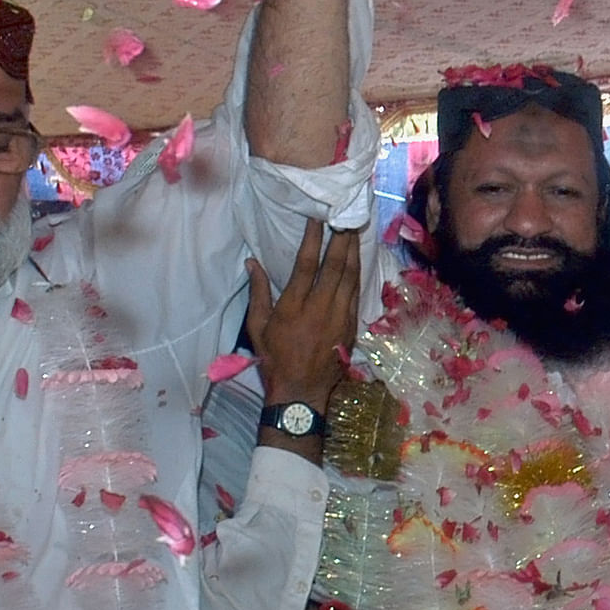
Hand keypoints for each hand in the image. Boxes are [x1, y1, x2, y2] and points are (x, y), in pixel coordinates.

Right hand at [245, 219, 362, 412]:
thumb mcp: (258, 327)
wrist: (301, 392)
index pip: (306, 264)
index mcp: (294, 307)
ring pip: (350, 278)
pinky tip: (357, 261)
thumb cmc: (275, 359)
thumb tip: (252, 262)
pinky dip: (358, 274)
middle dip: (340, 239)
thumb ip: (258, 292)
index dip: (312, 239)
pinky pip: (356, 293)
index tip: (317, 219)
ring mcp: (339, 317)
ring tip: (354, 231)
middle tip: (345, 217)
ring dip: (353, 253)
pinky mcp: (351, 326)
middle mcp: (320, 308)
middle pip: (334, 266)